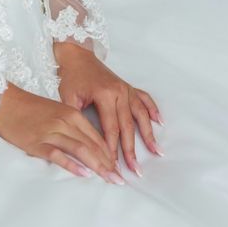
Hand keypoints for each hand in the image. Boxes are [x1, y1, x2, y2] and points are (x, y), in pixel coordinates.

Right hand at [0, 83, 124, 184]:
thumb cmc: (30, 109)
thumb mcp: (57, 113)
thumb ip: (74, 128)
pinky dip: (73, 165)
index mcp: (73, 114)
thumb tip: (89, 148)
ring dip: (97, 166)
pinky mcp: (38, 143)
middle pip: (93, 145)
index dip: (110, 154)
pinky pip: (59, 155)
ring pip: (81, 150)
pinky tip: (84, 174)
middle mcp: (65, 122)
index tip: (119, 168)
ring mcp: (52, 132)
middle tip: (120, 179)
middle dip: (109, 164)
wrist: (5, 103)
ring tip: (109, 179)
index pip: (97, 137)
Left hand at [54, 42, 163, 176]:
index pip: (111, 128)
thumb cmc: (72, 77)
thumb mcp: (67, 97)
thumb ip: (76, 119)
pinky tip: (160, 123)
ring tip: (157, 151)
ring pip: (141, 116)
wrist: (78, 56)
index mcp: (105, 95)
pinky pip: (145, 99)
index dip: (112, 149)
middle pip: (128, 127)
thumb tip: (83, 142)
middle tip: (136, 170)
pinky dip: (153, 111)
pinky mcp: (129, 88)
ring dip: (149, 135)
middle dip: (131, 150)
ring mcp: (127, 90)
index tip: (113, 165)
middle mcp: (120, 93)